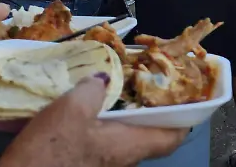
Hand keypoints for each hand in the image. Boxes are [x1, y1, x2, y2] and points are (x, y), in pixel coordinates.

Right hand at [0, 78, 186, 166]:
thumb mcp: (71, 109)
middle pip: (149, 134)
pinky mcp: (83, 165)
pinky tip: (87, 106)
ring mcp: (103, 166)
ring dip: (123, 114)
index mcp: (129, 147)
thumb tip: (102, 78)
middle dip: (150, 108)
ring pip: (124, 137)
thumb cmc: (50, 152)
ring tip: (115, 86)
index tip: (186, 94)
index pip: (173, 136)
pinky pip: (103, 142)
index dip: (184, 115)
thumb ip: (93, 89)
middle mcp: (123, 161)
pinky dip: (103, 122)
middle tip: (145, 81)